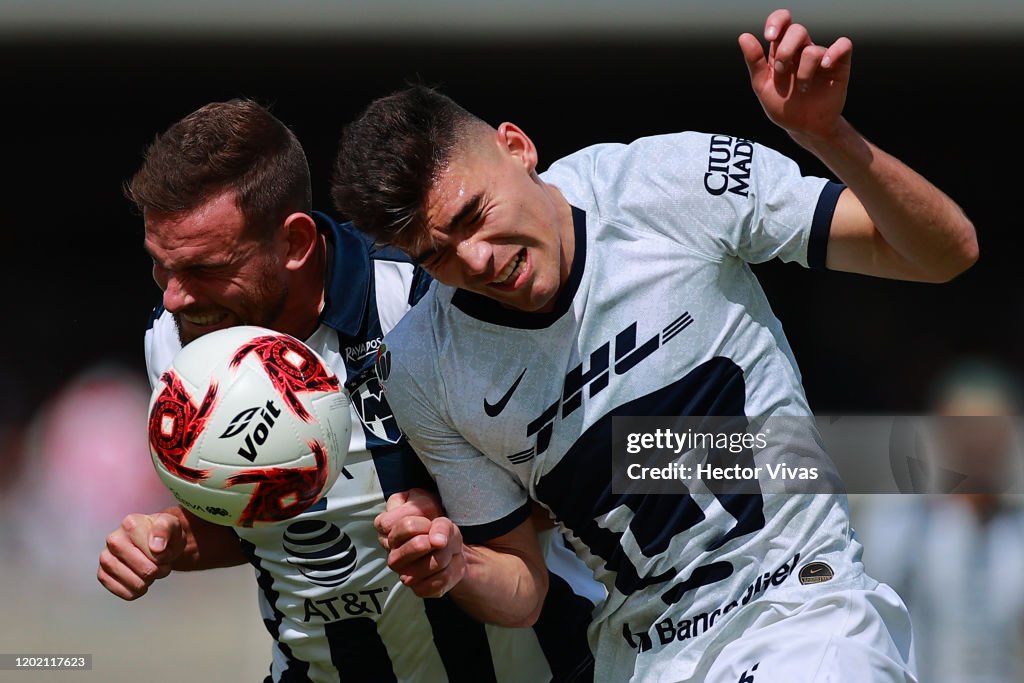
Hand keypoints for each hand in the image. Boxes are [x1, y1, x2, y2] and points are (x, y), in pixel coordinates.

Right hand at [97, 511, 185, 599]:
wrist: (154, 542)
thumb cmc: (164, 534)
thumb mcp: (172, 525)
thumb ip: (166, 530)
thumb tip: (156, 547)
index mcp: (130, 524)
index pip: (155, 553)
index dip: (166, 556)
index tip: (165, 549)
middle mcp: (113, 539)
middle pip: (146, 570)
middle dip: (159, 570)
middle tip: (160, 562)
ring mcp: (105, 558)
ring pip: (136, 584)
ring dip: (150, 581)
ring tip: (151, 569)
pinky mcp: (103, 575)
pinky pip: (126, 593)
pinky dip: (138, 591)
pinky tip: (140, 580)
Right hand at [374, 489, 463, 597]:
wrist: (451, 555)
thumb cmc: (439, 534)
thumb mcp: (443, 523)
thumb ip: (440, 526)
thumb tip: (438, 541)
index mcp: (392, 536)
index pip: (407, 526)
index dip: (425, 524)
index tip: (429, 525)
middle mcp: (393, 556)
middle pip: (418, 544)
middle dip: (438, 541)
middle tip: (439, 541)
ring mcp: (404, 575)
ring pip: (433, 563)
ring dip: (447, 555)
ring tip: (444, 553)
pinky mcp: (418, 590)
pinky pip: (441, 579)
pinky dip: (451, 571)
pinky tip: (446, 567)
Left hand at [738, 8, 852, 139]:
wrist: (804, 128)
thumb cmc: (784, 107)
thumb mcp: (763, 87)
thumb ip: (754, 62)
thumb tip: (744, 36)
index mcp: (782, 52)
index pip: (782, 22)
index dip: (777, 21)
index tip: (769, 36)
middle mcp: (801, 51)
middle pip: (797, 30)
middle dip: (786, 50)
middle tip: (781, 71)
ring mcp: (821, 58)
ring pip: (813, 47)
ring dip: (803, 69)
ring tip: (801, 87)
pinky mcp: (839, 66)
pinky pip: (843, 45)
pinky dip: (834, 52)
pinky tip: (825, 66)